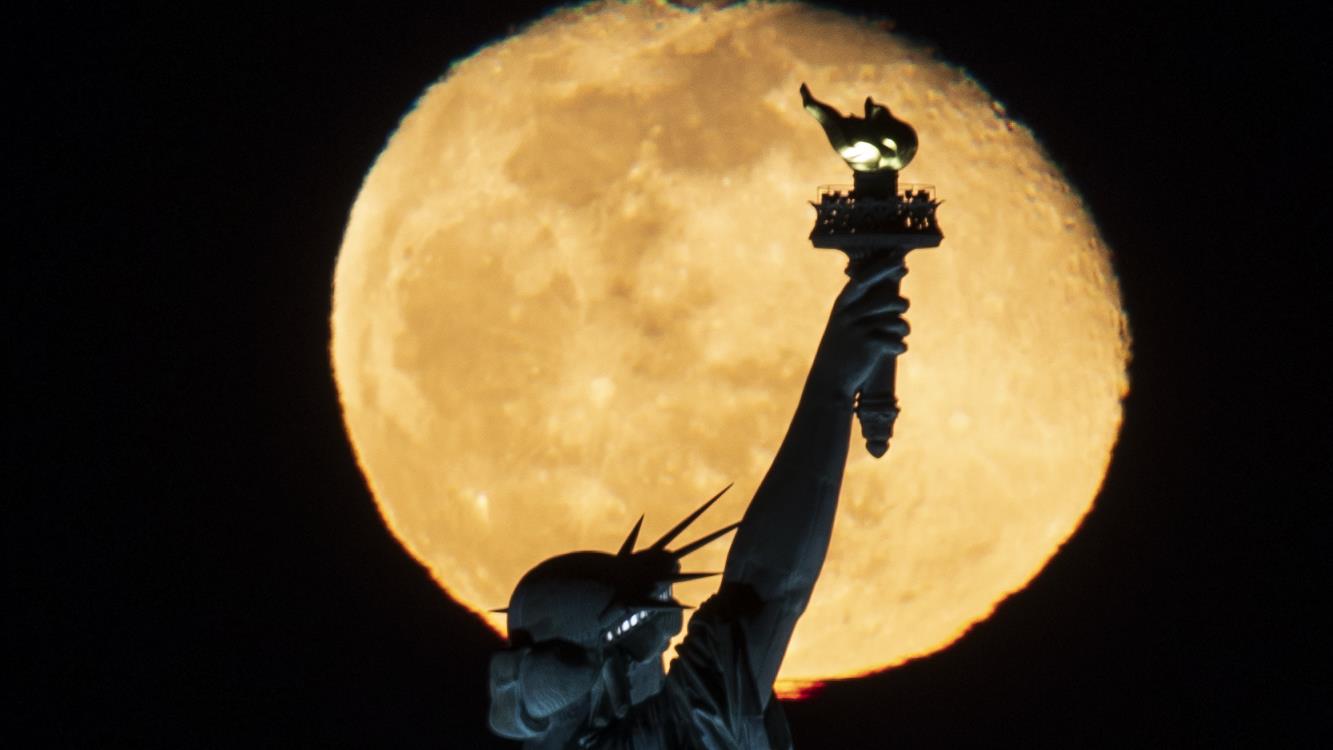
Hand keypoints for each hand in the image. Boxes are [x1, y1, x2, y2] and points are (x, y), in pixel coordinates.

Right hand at [810, 253, 908, 402]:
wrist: (829, 381)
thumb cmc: (841, 351)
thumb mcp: (845, 325)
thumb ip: (863, 308)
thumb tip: (891, 294)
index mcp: (843, 304)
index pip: (866, 277)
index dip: (885, 267)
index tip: (901, 260)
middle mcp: (851, 313)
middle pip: (890, 300)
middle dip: (901, 304)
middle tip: (903, 307)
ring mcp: (859, 329)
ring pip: (897, 321)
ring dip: (903, 329)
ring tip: (899, 335)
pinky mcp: (869, 346)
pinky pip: (898, 342)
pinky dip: (899, 348)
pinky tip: (893, 352)